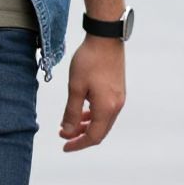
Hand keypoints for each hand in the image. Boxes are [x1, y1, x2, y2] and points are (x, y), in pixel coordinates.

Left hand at [59, 36, 125, 151]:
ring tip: (70, 123)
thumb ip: (72, 112)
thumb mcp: (76, 87)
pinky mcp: (118, 90)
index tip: (64, 146)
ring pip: (103, 121)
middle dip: (81, 136)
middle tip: (64, 135)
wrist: (105, 38)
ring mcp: (119, 98)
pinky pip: (106, 110)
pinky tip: (82, 109)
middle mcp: (116, 107)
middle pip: (100, 131)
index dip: (78, 144)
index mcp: (107, 109)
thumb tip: (67, 132)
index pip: (93, 137)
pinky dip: (93, 114)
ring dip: (87, 125)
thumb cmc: (89, 61)